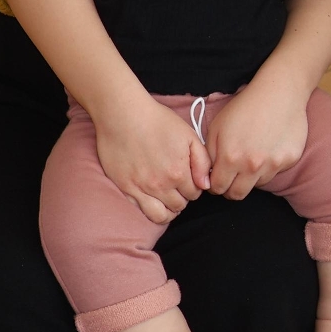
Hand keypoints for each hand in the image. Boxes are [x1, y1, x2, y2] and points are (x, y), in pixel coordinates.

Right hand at [94, 92, 211, 224]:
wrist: (124, 116)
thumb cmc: (158, 122)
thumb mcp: (189, 136)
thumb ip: (202, 162)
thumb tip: (205, 185)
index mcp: (179, 173)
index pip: (195, 193)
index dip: (195, 187)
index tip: (190, 179)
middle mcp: (160, 185)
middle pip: (180, 205)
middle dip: (183, 198)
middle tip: (179, 186)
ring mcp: (141, 189)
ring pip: (161, 215)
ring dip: (169, 210)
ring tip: (168, 199)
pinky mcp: (125, 188)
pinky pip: (141, 211)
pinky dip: (151, 210)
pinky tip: (153, 200)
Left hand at [203, 76, 309, 198]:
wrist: (280, 92)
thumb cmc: (245, 107)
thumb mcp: (217, 127)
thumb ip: (209, 155)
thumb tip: (207, 177)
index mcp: (231, 158)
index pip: (218, 188)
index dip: (214, 185)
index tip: (217, 178)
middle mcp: (252, 165)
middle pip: (237, 194)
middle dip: (230, 189)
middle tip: (231, 176)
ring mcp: (273, 164)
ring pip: (257, 184)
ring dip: (251, 177)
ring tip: (252, 156)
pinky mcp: (290, 159)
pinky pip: (275, 171)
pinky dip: (269, 165)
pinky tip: (268, 147)